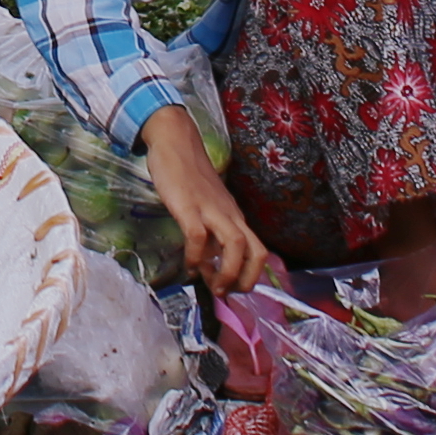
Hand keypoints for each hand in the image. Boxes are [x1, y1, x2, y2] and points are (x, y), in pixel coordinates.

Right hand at [146, 119, 285, 295]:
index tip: (232, 289)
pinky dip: (196, 256)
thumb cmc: (189, 176)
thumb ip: (210, 231)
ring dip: (226, 272)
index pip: (259, 250)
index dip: (252, 276)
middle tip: (227, 293)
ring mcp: (210, 209)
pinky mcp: (188, 205)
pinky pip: (198, 236)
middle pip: (256, 251)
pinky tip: (189, 265)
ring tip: (212, 286)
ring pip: (235, 244)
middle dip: (247, 279)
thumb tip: (207, 265)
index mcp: (235, 216)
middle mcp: (229, 214)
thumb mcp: (206, 206)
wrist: (176, 141)